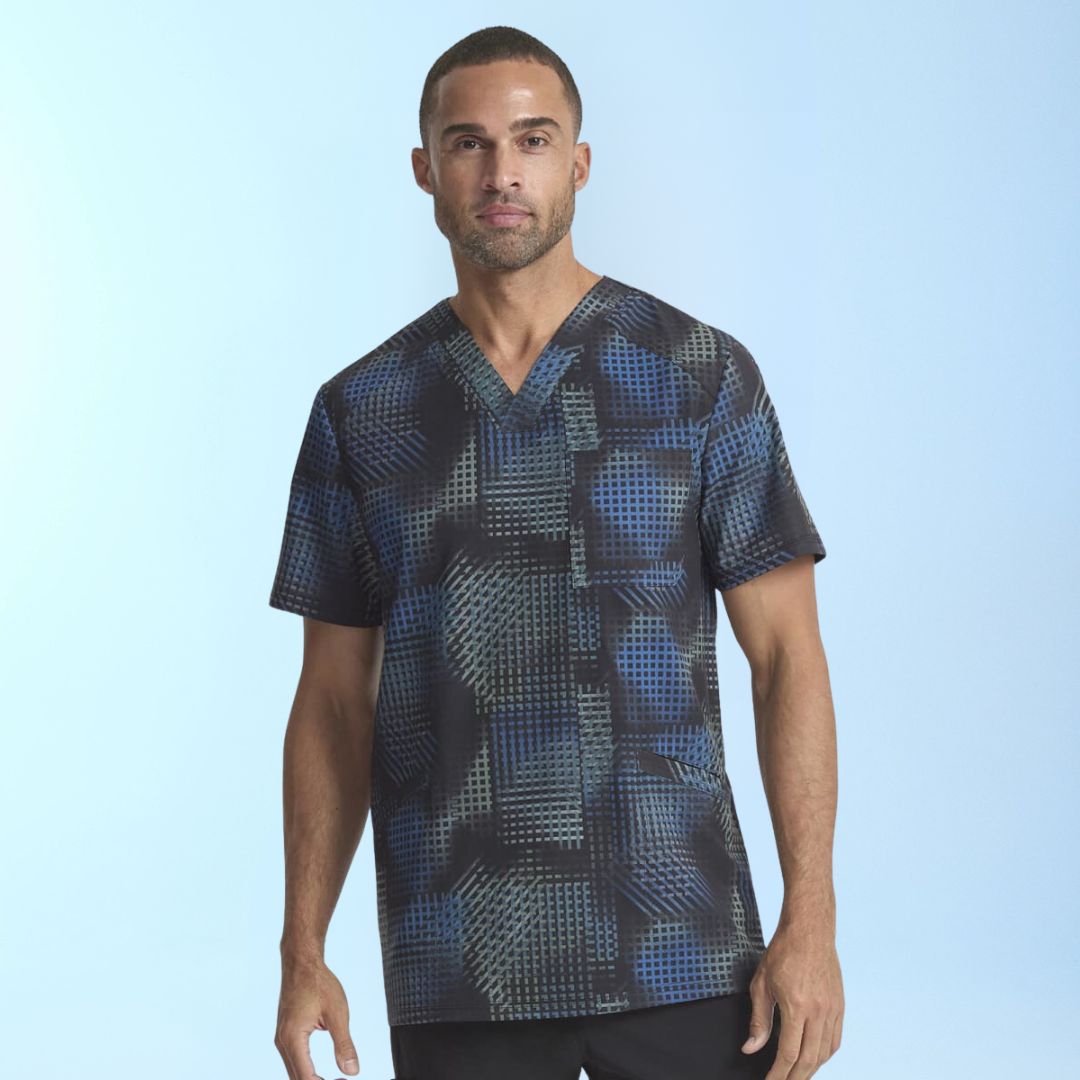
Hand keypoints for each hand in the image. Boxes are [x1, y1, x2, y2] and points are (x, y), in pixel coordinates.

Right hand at [275, 953, 359, 1078]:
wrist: (301, 962)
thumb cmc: (318, 983)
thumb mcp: (337, 1013)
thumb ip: (344, 1044)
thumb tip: (352, 1071)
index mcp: (293, 1039)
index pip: (305, 1078)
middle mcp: (282, 1042)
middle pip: (296, 1079)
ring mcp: (281, 1038)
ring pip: (293, 1072)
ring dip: (311, 1079)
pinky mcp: (285, 1034)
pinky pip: (292, 1060)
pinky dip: (305, 1071)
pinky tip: (320, 1072)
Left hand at [742, 922, 843, 1078]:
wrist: (809, 930)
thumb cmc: (783, 952)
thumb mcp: (761, 984)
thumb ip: (758, 1020)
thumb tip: (751, 1048)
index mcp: (796, 1006)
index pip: (788, 1054)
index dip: (778, 1074)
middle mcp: (818, 1012)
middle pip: (808, 1060)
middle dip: (794, 1078)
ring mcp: (832, 1009)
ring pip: (824, 1053)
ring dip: (810, 1069)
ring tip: (796, 1075)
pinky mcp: (840, 1006)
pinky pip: (835, 1040)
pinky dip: (824, 1055)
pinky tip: (814, 1058)